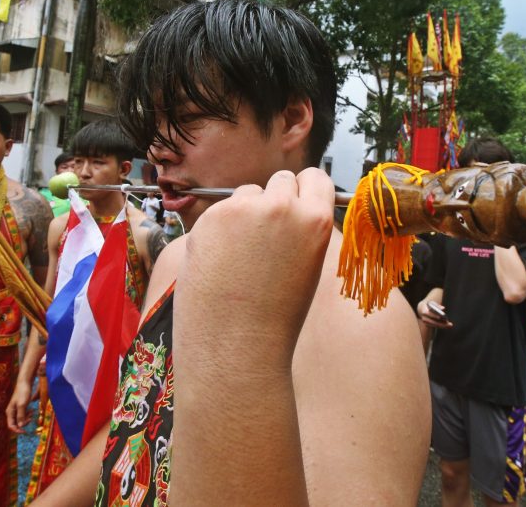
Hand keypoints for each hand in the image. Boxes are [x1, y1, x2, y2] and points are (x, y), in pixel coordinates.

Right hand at [6, 378, 35, 432]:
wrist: (25, 382)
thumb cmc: (23, 393)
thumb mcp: (22, 405)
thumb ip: (21, 416)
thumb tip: (20, 426)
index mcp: (9, 412)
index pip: (11, 426)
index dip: (17, 430)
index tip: (25, 431)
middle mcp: (11, 412)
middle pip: (16, 423)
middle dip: (23, 423)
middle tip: (31, 419)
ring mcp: (16, 409)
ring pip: (20, 419)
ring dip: (26, 418)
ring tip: (32, 412)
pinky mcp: (20, 407)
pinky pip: (23, 414)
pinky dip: (28, 414)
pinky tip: (32, 410)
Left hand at [180, 168, 334, 357]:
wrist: (236, 347)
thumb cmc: (274, 319)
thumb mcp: (308, 267)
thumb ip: (301, 231)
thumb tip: (288, 208)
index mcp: (315, 221)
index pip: (314, 178)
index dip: (304, 190)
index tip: (295, 203)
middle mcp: (282, 207)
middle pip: (280, 180)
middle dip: (273, 199)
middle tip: (263, 235)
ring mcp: (244, 209)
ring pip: (246, 194)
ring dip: (243, 213)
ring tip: (239, 257)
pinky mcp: (210, 217)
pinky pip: (218, 211)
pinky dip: (217, 229)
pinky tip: (218, 261)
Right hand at [417, 300, 452, 328]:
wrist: (421, 309)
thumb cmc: (429, 305)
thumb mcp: (432, 303)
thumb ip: (437, 305)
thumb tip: (443, 308)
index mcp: (424, 311)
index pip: (429, 314)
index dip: (434, 316)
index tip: (440, 317)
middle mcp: (424, 318)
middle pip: (433, 322)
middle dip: (442, 323)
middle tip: (450, 324)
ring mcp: (426, 323)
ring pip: (435, 325)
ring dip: (443, 326)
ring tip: (450, 325)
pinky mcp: (428, 325)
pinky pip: (435, 326)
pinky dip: (441, 326)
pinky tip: (447, 325)